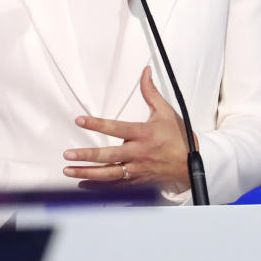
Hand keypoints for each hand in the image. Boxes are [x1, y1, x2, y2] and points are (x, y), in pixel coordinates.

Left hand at [62, 66, 195, 192]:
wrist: (192, 164)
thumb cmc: (178, 137)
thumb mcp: (165, 112)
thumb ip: (150, 92)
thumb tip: (145, 73)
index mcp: (143, 134)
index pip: (116, 128)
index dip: (96, 124)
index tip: (80, 121)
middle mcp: (138, 154)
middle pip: (109, 156)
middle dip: (87, 156)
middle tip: (68, 154)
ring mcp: (137, 170)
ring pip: (109, 175)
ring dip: (87, 174)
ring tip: (69, 171)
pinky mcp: (137, 182)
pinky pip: (116, 187)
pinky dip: (99, 187)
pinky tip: (83, 184)